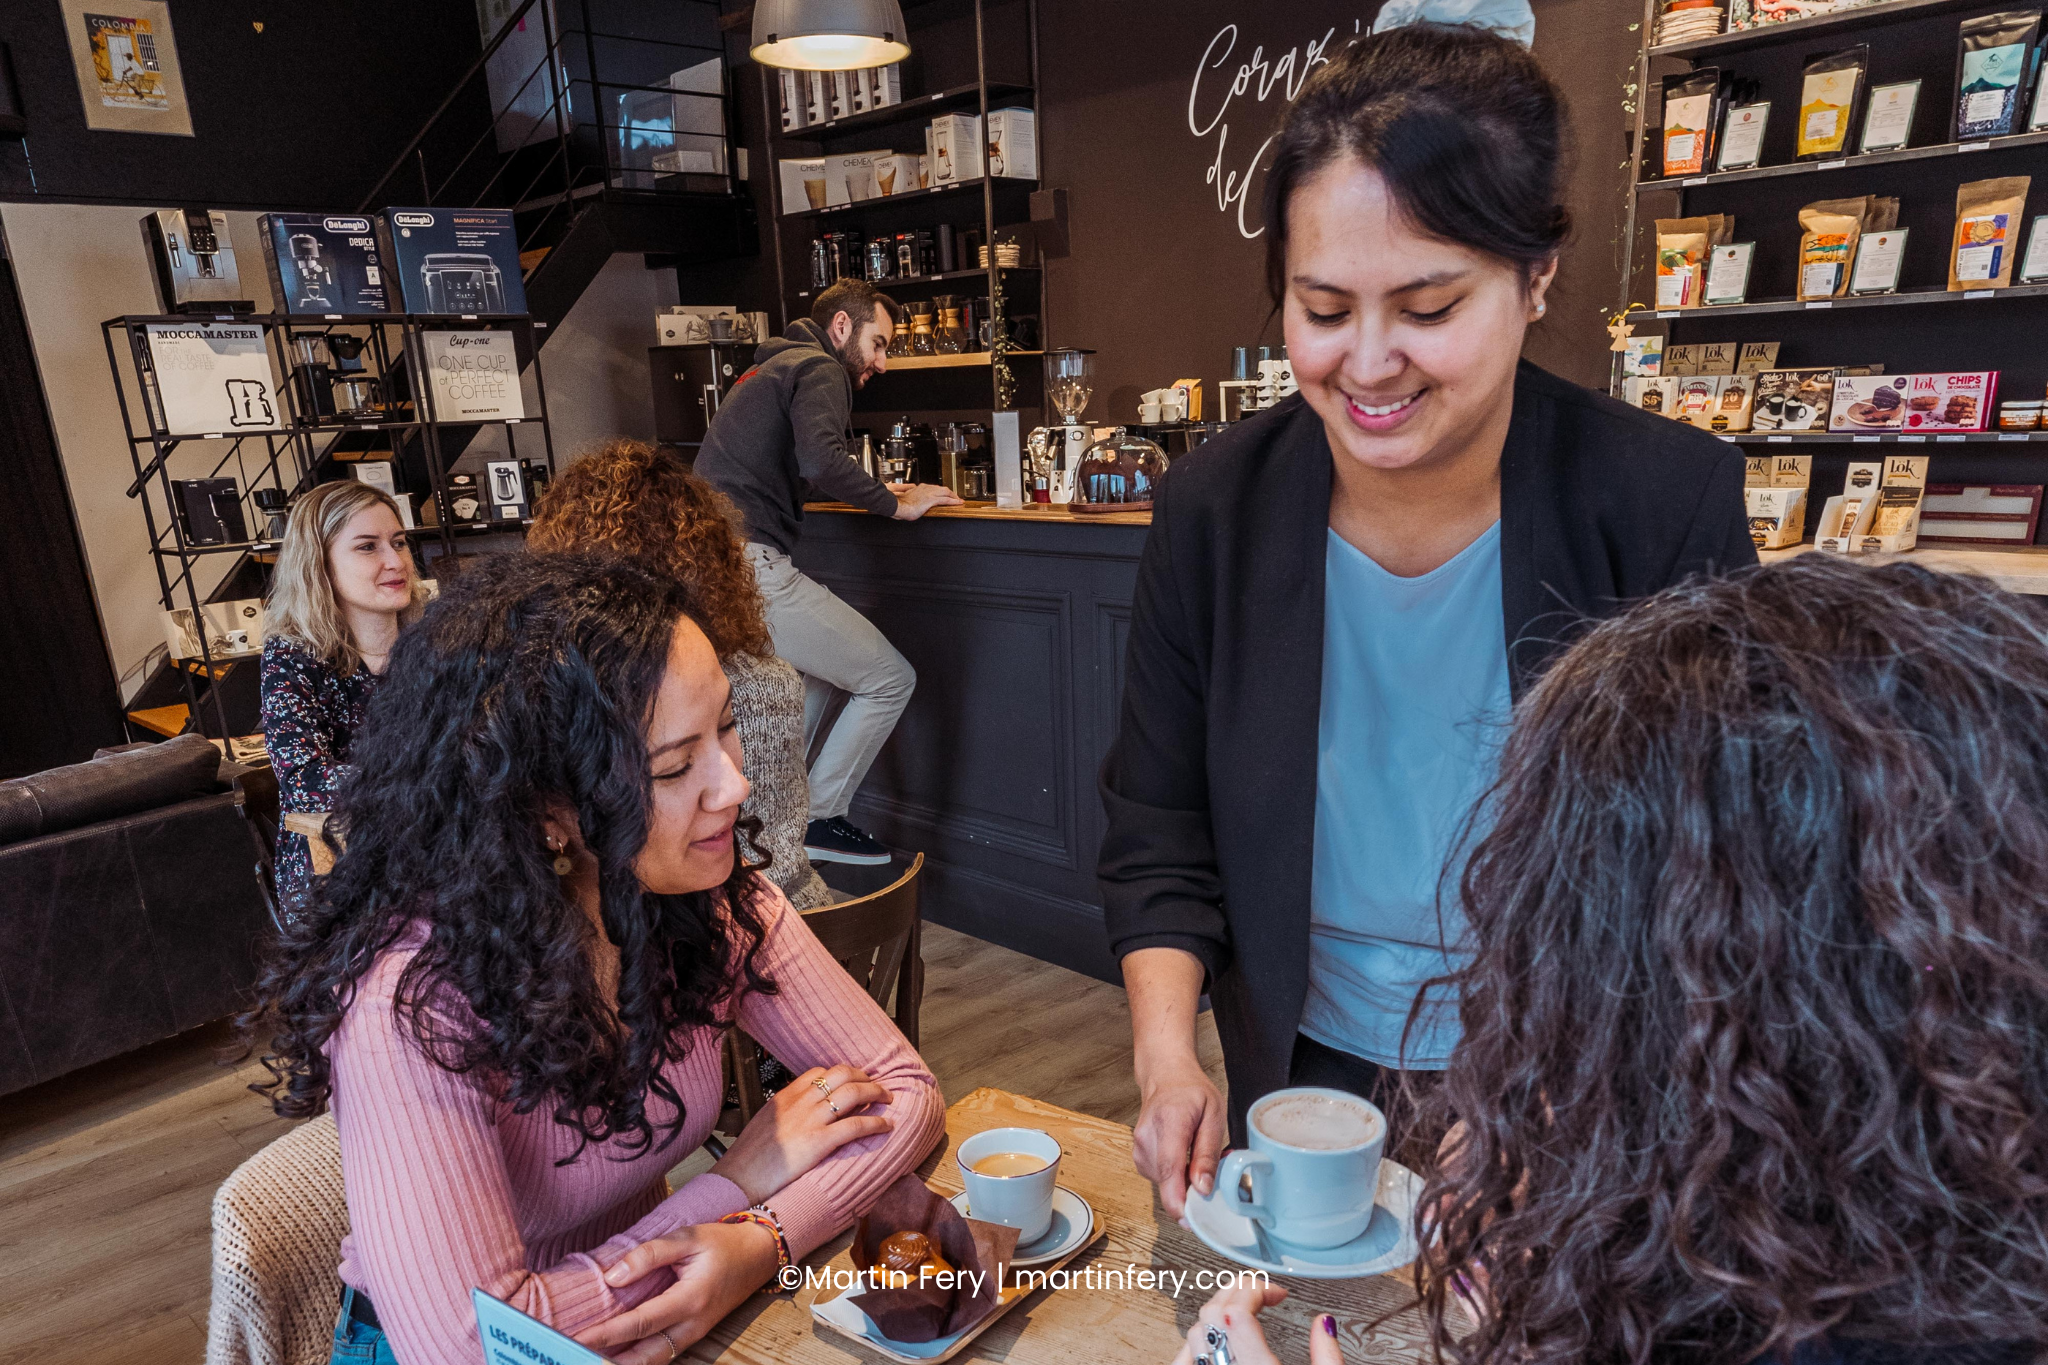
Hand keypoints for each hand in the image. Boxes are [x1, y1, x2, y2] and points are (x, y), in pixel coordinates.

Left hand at [580, 1221, 779, 1362]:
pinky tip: (614, 1354)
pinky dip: (636, 1359)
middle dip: (609, 1361)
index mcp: (690, 1299)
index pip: (639, 1324)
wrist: (758, 1256)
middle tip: (576, 1357)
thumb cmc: (723, 1244)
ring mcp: (693, 1334)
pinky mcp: (692, 1335)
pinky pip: (661, 1355)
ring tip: (589, 1357)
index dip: (606, 1333)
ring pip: (653, 1362)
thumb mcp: (688, 1237)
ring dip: (622, 1363)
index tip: (576, 1337)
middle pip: (645, 1357)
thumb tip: (613, 1277)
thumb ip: (649, 1255)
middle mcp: (692, 1325)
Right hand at [710, 1064, 891, 1204]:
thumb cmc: (750, 1158)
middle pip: (842, 1074)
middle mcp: (800, 1102)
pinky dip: (875, 1123)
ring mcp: (810, 1120)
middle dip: (865, 1077)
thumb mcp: (766, 1123)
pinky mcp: (818, 1142)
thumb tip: (805, 1114)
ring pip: (853, 1093)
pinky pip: (855, 1125)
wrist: (738, 1179)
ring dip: (876, 1093)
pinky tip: (885, 1126)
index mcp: (786, 1096)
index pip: (820, 1071)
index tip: (855, 1081)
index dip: (843, 1074)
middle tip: (878, 1086)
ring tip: (887, 1099)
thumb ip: (787, 1113)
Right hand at [890, 484, 964, 519]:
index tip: (944, 494)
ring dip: (954, 496)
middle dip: (950, 492)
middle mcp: (926, 488)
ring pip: (946, 492)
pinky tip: (958, 503)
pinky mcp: (931, 500)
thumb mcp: (907, 499)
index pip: (934, 488)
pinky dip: (953, 501)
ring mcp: (929, 493)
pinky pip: (946, 500)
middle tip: (955, 497)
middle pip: (942, 488)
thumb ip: (912, 497)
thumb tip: (913, 500)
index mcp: (920, 488)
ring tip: (959, 500)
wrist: (898, 506)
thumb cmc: (900, 505)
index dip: (941, 491)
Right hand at [1132, 1052, 1226, 1218]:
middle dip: (1191, 1189)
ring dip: (1183, 1181)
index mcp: (1170, 1122)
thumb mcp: (1214, 1114)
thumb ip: (1208, 1153)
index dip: (1178, 1200)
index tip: (1189, 1220)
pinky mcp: (1138, 1155)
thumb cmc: (1192, 1091)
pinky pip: (1159, 1178)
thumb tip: (1204, 1188)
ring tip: (1195, 1156)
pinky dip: (1174, 1175)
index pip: (1169, 1169)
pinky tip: (1182, 1157)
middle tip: (1211, 1172)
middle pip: (1167, 1182)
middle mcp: (1147, 1136)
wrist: (1165, 1074)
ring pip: (1164, 1183)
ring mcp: (1139, 1146)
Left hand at [1168, 1279, 1346, 1364]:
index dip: (1255, 1289)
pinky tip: (1213, 1338)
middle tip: (1261, 1293)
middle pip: (1212, 1314)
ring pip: (1195, 1332)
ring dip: (1217, 1313)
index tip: (1277, 1292)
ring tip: (1241, 1312)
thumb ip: (1328, 1357)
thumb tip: (1325, 1323)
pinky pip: (1184, 1358)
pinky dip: (1196, 1341)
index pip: (1237, 1311)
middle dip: (1237, 1292)